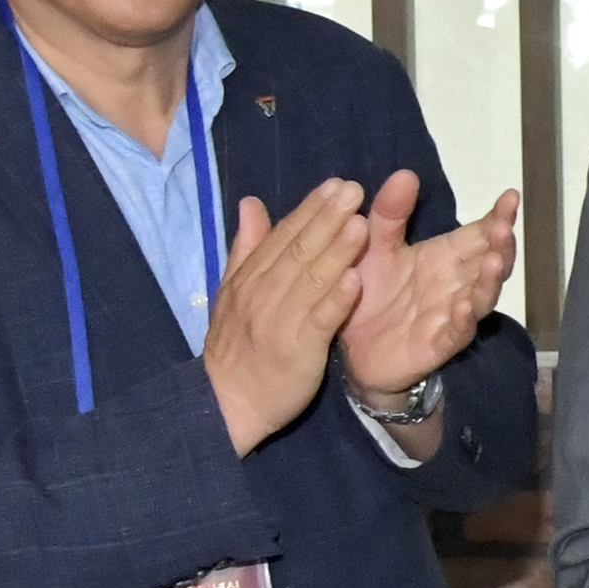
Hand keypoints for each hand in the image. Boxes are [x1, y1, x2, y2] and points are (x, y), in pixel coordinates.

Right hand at [199, 177, 373, 454]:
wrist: (226, 403)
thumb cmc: (237, 347)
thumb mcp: (233, 293)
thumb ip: (246, 249)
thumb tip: (251, 203)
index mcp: (250, 278)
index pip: (283, 236)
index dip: (310, 209)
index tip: (336, 184)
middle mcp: (263, 294)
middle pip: (298, 250)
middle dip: (327, 218)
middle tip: (354, 190)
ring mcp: (279, 321)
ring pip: (311, 280)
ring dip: (336, 251)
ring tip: (362, 223)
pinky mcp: (297, 350)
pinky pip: (319, 321)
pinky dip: (336, 300)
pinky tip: (355, 280)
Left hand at [341, 172, 520, 418]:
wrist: (350, 347)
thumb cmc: (369, 292)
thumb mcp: (374, 245)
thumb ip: (389, 214)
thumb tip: (406, 174)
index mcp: (445, 256)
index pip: (480, 233)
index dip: (497, 216)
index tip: (510, 197)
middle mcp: (456, 284)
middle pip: (489, 262)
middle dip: (502, 245)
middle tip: (504, 227)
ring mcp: (450, 315)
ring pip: (481, 297)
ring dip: (490, 280)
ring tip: (495, 262)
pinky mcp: (437, 344)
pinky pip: (456, 333)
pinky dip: (463, 321)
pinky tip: (464, 308)